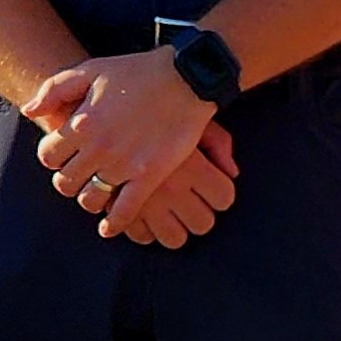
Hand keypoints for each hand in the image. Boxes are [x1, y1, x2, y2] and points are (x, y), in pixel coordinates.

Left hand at [22, 48, 225, 236]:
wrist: (185, 79)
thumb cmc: (137, 71)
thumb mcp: (90, 70)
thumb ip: (54, 89)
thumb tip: (29, 111)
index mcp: (81, 122)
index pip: (48, 155)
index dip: (51, 157)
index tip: (62, 155)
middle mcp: (99, 147)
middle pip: (65, 182)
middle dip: (67, 180)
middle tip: (77, 176)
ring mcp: (124, 165)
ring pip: (90, 199)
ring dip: (88, 199)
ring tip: (94, 193)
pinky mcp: (149, 177)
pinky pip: (124, 211)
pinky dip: (113, 224)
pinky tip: (108, 227)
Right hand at [113, 120, 238, 248]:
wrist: (108, 101)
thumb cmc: (157, 108)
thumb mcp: (193, 117)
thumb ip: (219, 144)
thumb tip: (232, 174)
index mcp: (194, 166)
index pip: (224, 198)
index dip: (221, 195)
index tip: (212, 190)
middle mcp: (173, 188)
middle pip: (204, 223)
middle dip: (201, 216)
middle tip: (192, 204)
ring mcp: (146, 202)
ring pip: (175, 238)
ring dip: (175, 229)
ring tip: (170, 214)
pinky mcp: (119, 208)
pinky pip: (142, 237)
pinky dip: (146, 231)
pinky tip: (146, 215)